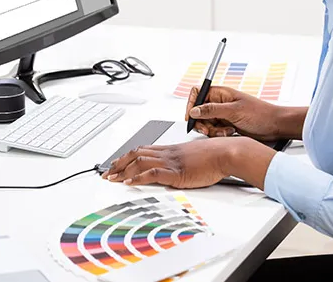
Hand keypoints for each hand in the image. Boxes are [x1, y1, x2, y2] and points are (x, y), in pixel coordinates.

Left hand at [101, 138, 236, 188]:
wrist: (226, 152)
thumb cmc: (215, 155)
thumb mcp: (193, 157)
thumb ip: (181, 161)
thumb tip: (176, 169)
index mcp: (170, 149)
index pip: (142, 150)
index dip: (126, 157)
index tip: (115, 164)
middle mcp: (167, 153)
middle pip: (135, 154)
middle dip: (118, 164)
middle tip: (106, 173)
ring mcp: (171, 162)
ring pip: (139, 162)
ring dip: (123, 171)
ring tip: (112, 179)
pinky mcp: (177, 172)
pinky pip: (153, 173)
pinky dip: (138, 178)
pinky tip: (129, 183)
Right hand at [186, 86, 292, 140]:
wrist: (275, 126)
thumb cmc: (260, 114)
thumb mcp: (234, 111)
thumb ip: (212, 110)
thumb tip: (194, 111)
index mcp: (220, 93)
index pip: (197, 94)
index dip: (191, 105)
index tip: (191, 117)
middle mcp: (220, 102)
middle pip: (199, 111)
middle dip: (202, 123)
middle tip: (208, 130)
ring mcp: (223, 114)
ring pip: (206, 123)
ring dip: (212, 130)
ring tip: (226, 131)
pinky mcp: (226, 124)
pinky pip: (214, 130)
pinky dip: (219, 134)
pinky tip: (230, 132)